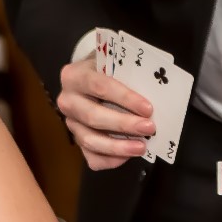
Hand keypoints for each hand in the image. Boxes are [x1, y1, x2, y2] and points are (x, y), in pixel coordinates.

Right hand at [57, 55, 154, 169]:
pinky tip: (127, 156)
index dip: (125, 98)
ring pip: (90, 140)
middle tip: (149, 128)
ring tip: (141, 147)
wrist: (89, 78)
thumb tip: (155, 91)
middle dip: (123, 124)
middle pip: (93, 116)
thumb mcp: (113, 62)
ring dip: (118, 146)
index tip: (148, 108)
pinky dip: (109, 160)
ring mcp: (70, 122)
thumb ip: (127, 73)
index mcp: (74, 76)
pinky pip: (91, 157)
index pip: (100, 86)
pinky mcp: (76, 140)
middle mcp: (67, 100)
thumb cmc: (107, 69)